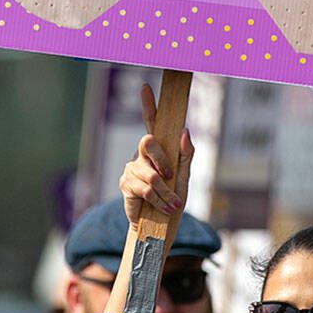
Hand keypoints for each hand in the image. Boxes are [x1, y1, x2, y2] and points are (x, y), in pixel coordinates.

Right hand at [119, 83, 194, 223]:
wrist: (161, 226)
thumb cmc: (173, 199)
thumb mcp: (185, 177)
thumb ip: (186, 155)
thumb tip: (184, 132)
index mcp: (157, 150)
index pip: (151, 123)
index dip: (148, 105)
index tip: (145, 87)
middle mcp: (141, 156)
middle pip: (148, 142)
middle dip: (163, 161)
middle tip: (170, 177)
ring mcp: (131, 169)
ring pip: (151, 175)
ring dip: (166, 193)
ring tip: (172, 204)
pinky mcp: (125, 185)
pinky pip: (145, 189)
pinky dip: (158, 201)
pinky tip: (162, 207)